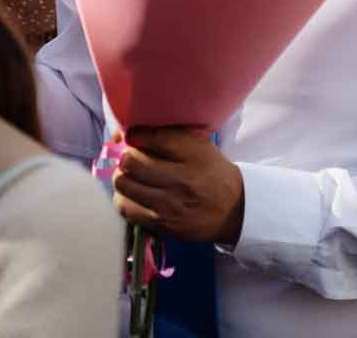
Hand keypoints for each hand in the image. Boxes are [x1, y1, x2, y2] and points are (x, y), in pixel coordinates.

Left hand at [113, 127, 245, 244]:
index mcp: (196, 154)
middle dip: (126, 156)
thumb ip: (174, 138)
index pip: (155, 138)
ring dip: (123, 177)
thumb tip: (135, 134)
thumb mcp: (204, 149)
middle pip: (132, 161)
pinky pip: (126, 208)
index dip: (137, 135)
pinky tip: (133, 195)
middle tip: (131, 158)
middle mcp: (182, 178)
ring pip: (124, 184)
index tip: (135, 136)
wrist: (233, 210)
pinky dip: (123, 199)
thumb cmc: (214, 174)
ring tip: (130, 176)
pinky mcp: (160, 222)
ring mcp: (169, 203)